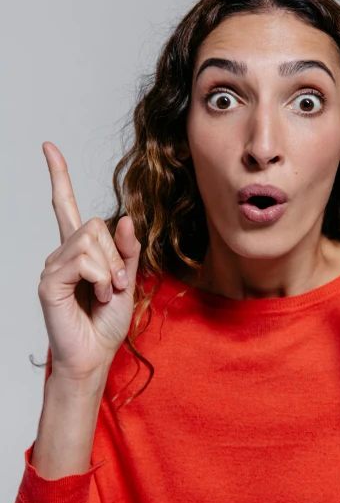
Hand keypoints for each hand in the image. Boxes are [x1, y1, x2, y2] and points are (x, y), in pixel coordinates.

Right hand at [38, 142, 141, 381]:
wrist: (96, 355)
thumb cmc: (108, 322)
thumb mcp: (129, 281)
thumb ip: (127, 250)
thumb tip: (124, 217)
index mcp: (81, 250)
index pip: (66, 205)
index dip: (59, 176)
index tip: (48, 147)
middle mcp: (63, 252)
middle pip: (95, 224)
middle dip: (116, 256)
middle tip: (114, 286)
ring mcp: (53, 265)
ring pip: (90, 241)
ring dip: (109, 270)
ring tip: (104, 294)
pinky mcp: (48, 281)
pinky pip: (81, 261)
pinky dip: (98, 278)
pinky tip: (95, 296)